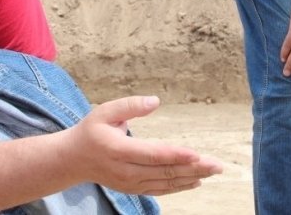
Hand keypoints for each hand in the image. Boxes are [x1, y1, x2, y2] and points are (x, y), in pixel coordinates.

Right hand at [65, 96, 222, 195]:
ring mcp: (130, 183)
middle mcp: (126, 170)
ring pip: (165, 182)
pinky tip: (195, 181)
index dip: (176, 155)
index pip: (152, 154)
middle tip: (217, 165)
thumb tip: (155, 100)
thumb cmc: (90, 131)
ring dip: (191, 177)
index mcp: (118, 150)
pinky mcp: (133, 188)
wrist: (72, 160)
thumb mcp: (105, 111)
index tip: (197, 154)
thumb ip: (130, 105)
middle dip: (194, 168)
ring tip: (212, 171)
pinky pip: (160, 189)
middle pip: (164, 171)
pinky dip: (179, 186)